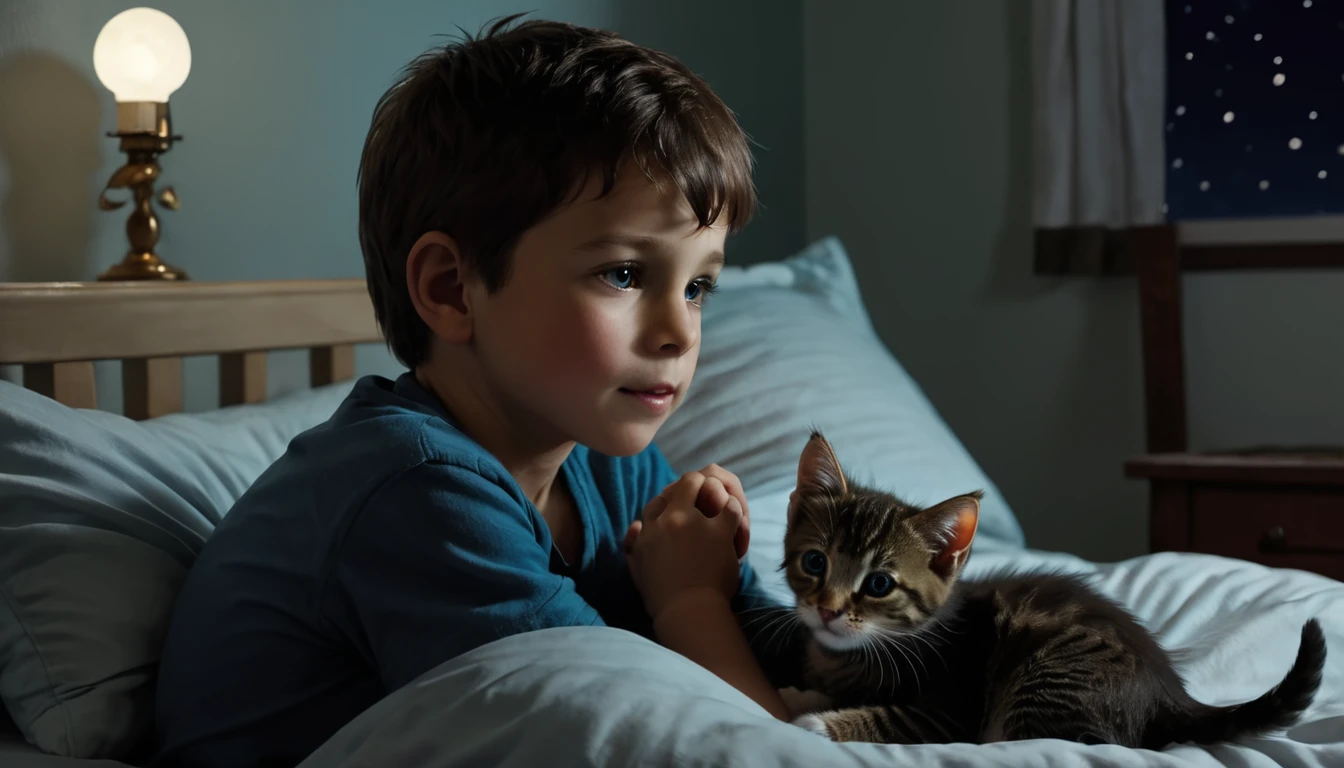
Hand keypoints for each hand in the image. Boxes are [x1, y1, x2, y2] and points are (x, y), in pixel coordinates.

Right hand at [623, 471, 744, 619]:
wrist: (686, 612)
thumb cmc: (661, 596)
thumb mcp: (636, 569)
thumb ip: (632, 544)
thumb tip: (635, 525)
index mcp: (649, 528)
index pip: (659, 499)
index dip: (673, 503)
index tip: (683, 515)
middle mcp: (670, 519)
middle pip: (686, 482)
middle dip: (698, 488)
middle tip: (708, 502)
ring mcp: (695, 522)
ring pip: (711, 487)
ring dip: (720, 497)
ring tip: (723, 510)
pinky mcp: (718, 531)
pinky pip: (732, 507)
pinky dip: (735, 511)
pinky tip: (735, 525)